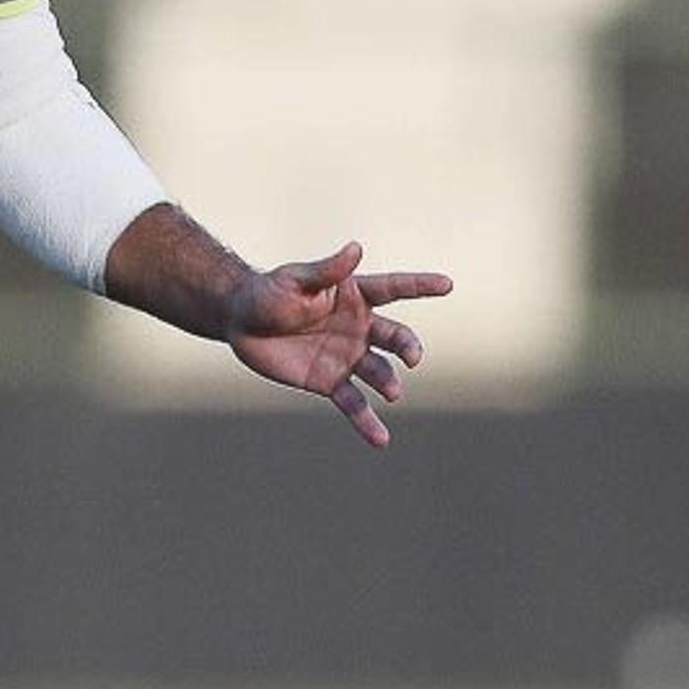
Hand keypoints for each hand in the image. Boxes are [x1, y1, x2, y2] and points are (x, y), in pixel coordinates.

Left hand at [224, 244, 452, 448]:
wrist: (240, 323)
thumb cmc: (268, 293)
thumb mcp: (295, 280)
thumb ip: (327, 270)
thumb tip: (356, 248)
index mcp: (355, 295)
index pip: (394, 288)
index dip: (420, 286)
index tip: (447, 285)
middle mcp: (359, 327)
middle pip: (394, 336)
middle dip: (407, 345)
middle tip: (413, 357)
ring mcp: (348, 356)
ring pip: (379, 371)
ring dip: (388, 382)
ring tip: (392, 392)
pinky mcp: (330, 382)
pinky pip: (355, 404)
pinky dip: (368, 423)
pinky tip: (381, 440)